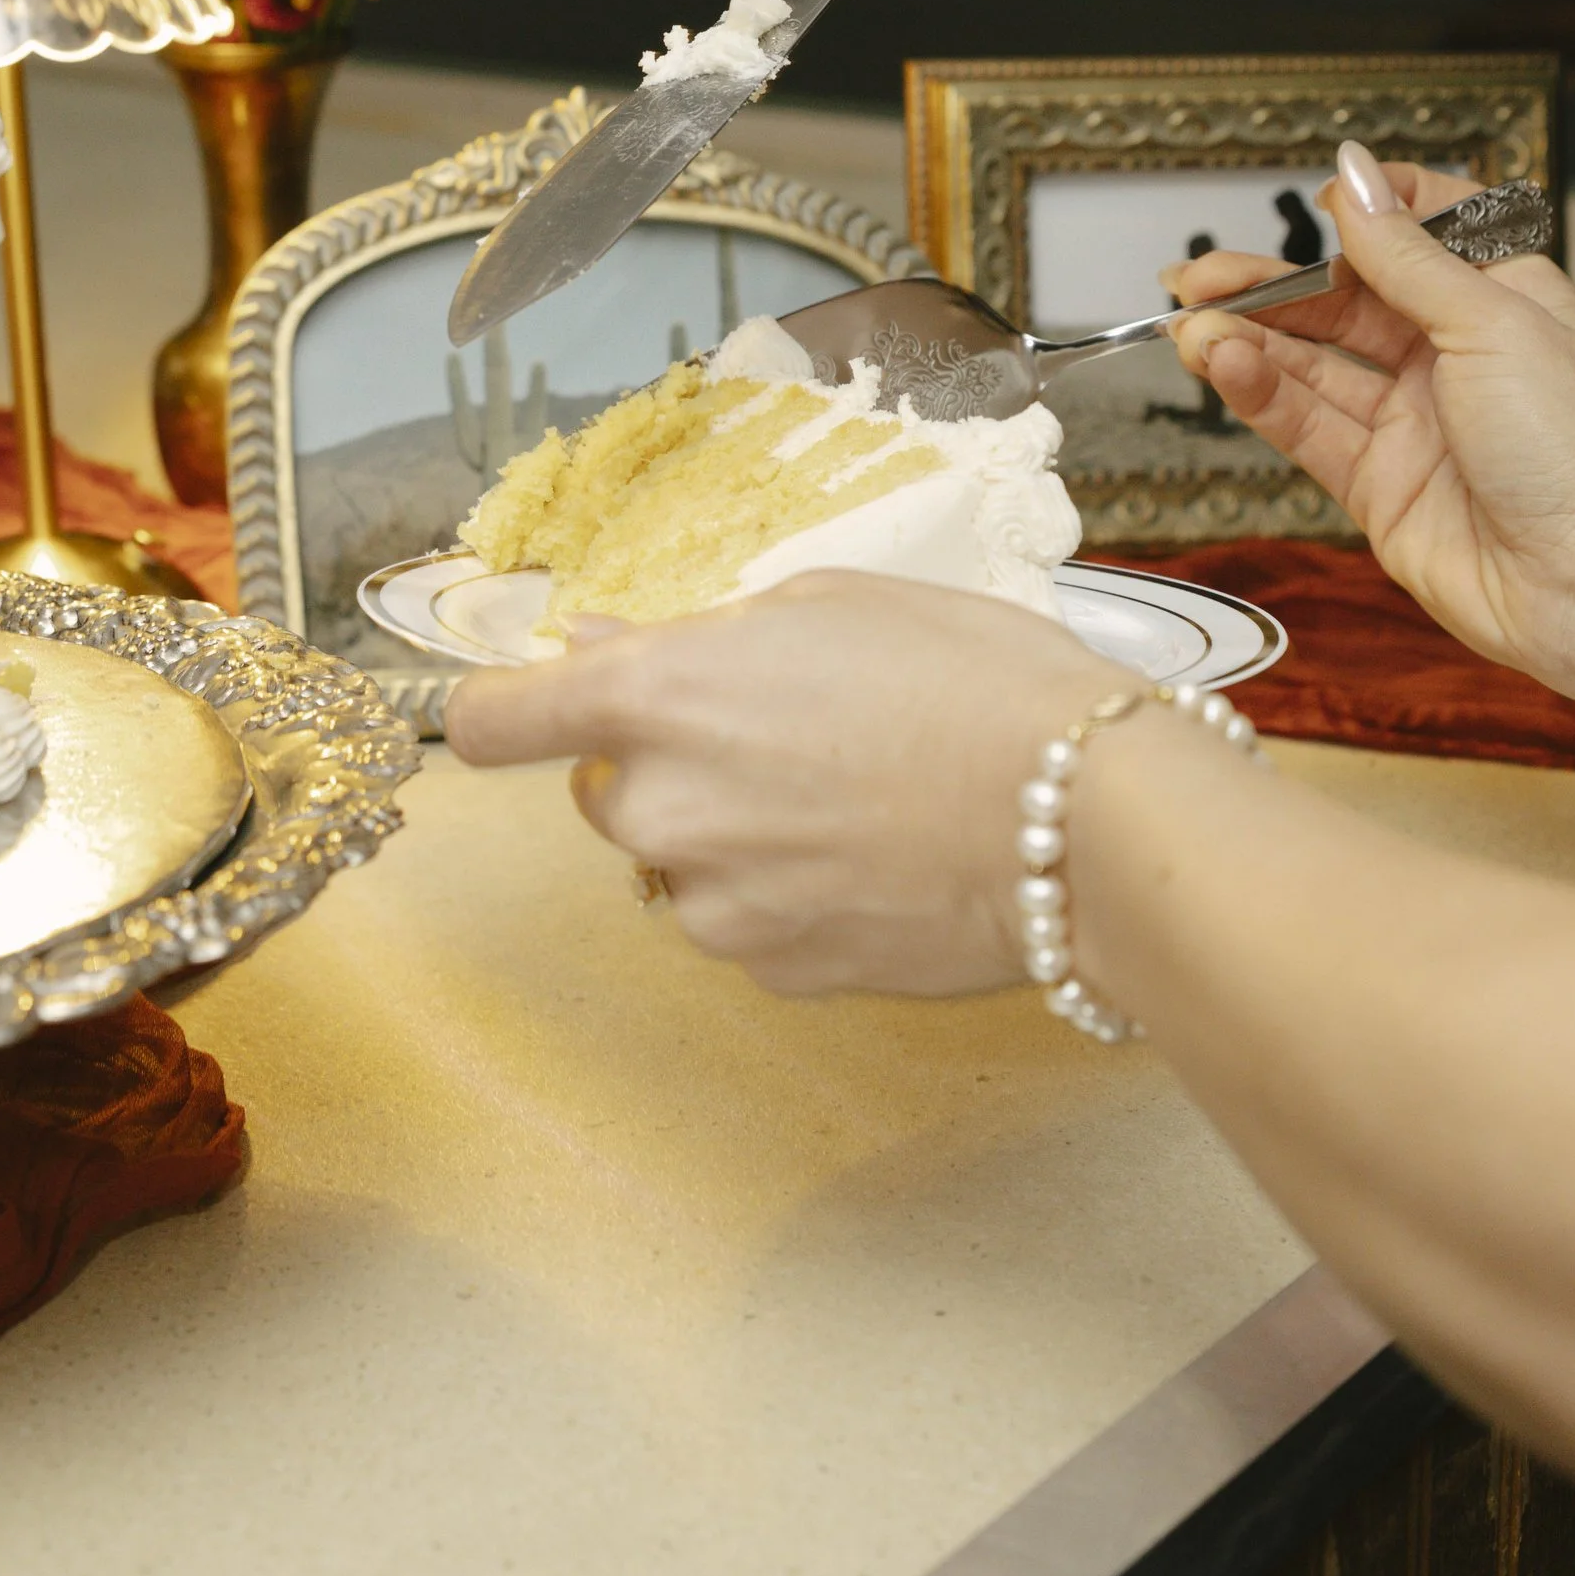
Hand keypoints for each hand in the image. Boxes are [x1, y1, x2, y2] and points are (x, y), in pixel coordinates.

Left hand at [445, 577, 1101, 996]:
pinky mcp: (773, 971)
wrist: (1084, 819)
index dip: (500, 714)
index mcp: (655, 697)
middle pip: (606, 794)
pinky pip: (749, 924)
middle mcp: (657, 810)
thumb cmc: (972, 678)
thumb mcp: (830, 604)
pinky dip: (792, 897)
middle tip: (787, 735)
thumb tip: (602, 651)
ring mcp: (712, 904)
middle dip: (671, 767)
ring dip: (736, 836)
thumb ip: (696, 639)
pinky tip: (878, 859)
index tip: (526, 712)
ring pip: (684, 864)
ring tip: (855, 800)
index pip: (490, 725)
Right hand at [1172, 145, 1574, 696]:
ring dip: (1251, 340)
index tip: (1320, 201)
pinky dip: (1261, 393)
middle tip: (1201, 276)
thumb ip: (1406, 255)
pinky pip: (1308, 428)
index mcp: (1505, 300)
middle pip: (1347, 302)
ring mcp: (1416, 424)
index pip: (1426, 232)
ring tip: (1192, 323)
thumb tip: (1355, 175)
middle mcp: (1456, 357)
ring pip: (1315, 366)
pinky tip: (1222, 363)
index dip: (1370, 213)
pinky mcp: (1381, 486)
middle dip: (1272, 284)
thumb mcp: (1491, 323)